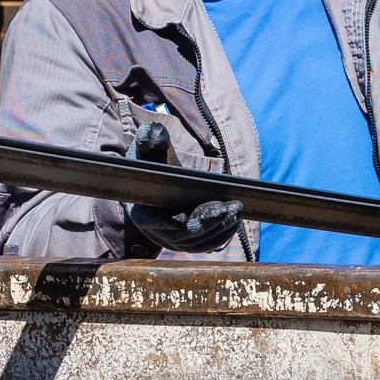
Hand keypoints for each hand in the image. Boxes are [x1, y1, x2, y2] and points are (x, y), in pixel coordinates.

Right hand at [126, 121, 241, 253]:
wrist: (161, 182)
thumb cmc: (152, 164)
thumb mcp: (148, 148)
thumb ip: (149, 139)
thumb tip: (152, 136)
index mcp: (142, 210)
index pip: (150, 220)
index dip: (163, 222)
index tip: (180, 219)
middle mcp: (158, 232)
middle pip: (183, 234)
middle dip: (209, 222)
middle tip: (231, 207)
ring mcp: (175, 240)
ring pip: (199, 242)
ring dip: (221, 228)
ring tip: (237, 209)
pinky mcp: (191, 242)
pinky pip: (208, 244)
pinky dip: (223, 234)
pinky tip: (236, 218)